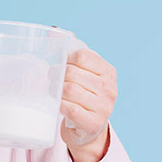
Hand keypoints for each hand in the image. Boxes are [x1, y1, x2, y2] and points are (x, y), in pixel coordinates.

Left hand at [60, 47, 116, 161]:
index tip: (61, 64)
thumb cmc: (84, 98)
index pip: (83, 56)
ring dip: (55, 90)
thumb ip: (73, 54)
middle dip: (57, 74)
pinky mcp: (93, 123)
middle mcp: (109, 89)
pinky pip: (69, 108)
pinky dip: (59, 105)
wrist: (88, 131)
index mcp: (109, 72)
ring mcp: (103, 107)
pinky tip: (57, 105)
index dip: (67, 59)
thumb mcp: (85, 75)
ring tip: (53, 91)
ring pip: (69, 89)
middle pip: (73, 73)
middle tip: (51, 78)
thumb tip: (53, 30)